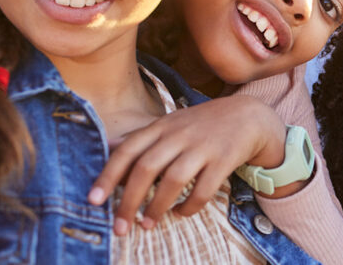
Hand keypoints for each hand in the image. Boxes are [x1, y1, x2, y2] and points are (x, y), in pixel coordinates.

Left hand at [88, 95, 288, 234]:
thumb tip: (108, 147)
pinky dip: (189, 207)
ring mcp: (203, 146)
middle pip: (146, 168)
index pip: (128, 150)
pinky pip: (203, 190)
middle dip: (128, 201)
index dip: (108, 176)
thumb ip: (142, 137)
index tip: (94, 200)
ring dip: (157, 207)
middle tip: (118, 227)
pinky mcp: (224, 160)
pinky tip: (180, 213)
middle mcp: (179, 134)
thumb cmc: (203, 124)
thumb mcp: (171, 123)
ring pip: (173, 180)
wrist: (248, 116)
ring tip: (146, 224)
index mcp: (162, 126)